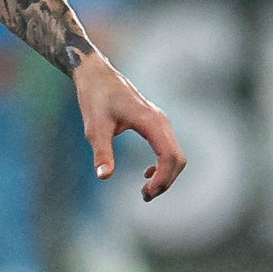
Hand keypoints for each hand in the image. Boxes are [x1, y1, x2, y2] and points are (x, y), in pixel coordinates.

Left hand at [73, 52, 185, 200]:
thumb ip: (102, 152)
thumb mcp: (95, 128)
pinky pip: (167, 147)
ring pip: (175, 154)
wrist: (96, 75)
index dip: (163, 178)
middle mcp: (161, 121)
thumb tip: (104, 176)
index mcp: (151, 122)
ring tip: (146, 192)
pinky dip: (162, 164)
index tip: (145, 193)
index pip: (169, 156)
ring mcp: (160, 121)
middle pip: (177, 158)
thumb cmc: (95, 98)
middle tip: (145, 197)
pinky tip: (147, 174)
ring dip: (165, 175)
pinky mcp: (154, 122)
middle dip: (166, 181)